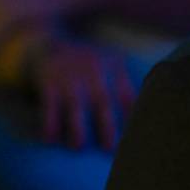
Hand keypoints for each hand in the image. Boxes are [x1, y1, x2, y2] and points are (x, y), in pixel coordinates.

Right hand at [26, 30, 136, 150]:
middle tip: (109, 149)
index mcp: (113, 64)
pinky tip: (49, 138)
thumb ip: (124, 83)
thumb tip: (143, 120)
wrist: (46, 40)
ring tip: (78, 147)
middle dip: (107, 125)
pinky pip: (49, 103)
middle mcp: (93, 68)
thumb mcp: (107, 62)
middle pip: (103, 99)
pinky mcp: (48, 78)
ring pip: (75, 103)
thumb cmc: (84, 63)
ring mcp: (70, 73)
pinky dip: (49, 121)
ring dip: (76, 126)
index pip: (127, 94)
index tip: (134, 138)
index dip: (131, 117)